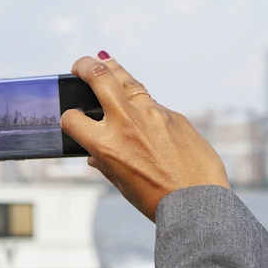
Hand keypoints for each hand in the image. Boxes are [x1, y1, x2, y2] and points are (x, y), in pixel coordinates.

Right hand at [61, 54, 229, 221]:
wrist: (198, 202)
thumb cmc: (158, 199)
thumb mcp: (121, 183)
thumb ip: (105, 162)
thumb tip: (94, 154)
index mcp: (106, 145)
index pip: (72, 118)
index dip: (69, 118)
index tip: (74, 118)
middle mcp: (126, 123)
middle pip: (100, 76)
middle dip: (85, 65)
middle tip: (81, 66)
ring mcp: (152, 114)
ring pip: (129, 82)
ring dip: (116, 73)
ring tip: (108, 67)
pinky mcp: (173, 114)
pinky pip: (153, 104)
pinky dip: (144, 106)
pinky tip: (146, 117)